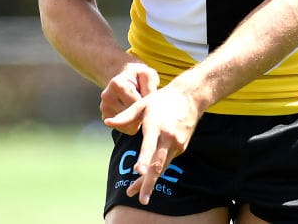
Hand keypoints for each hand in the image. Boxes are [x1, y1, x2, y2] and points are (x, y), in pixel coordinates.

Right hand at [100, 62, 159, 124]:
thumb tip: (148, 105)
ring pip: (129, 125)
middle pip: (132, 115)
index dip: (148, 105)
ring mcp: (104, 108)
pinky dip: (133, 125)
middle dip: (143, 113)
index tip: (152, 102)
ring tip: (141, 109)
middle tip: (148, 107)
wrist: (125, 78)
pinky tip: (135, 114)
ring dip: (138, 120)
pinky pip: (125, 129)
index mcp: (116, 84)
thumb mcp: (147, 75)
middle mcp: (107, 96)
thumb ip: (149, 87)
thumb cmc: (139, 77)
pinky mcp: (106, 118)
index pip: (136, 103)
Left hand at [103, 84, 201, 205]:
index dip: (144, 159)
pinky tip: (147, 177)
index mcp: (156, 125)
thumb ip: (125, 116)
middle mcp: (168, 137)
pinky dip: (158, 170)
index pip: (149, 145)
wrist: (190, 97)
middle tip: (142, 199)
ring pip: (162, 167)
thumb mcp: (142, 104)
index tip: (139, 171)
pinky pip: (167, 161)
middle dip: (149, 182)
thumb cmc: (162, 100)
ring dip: (150, 181)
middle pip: (159, 164)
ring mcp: (176, 144)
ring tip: (136, 193)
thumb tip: (107, 123)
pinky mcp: (181, 148)